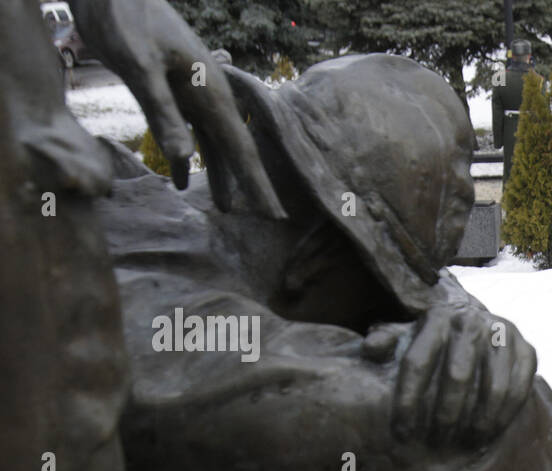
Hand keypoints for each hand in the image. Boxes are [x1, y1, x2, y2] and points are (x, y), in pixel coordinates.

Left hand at [69, 0, 283, 217]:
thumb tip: (182, 158)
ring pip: (210, 143)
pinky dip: (184, 156)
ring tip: (224, 208)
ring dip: (217, 173)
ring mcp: (188, 93)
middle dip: (248, 183)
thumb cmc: (125, 19)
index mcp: (210, 90)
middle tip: (266, 218)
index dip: (258, 183)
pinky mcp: (168, 91)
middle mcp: (206, 95)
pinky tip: (182, 181)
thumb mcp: (140, 64)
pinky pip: (183, 132)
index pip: (240, 147)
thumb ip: (161, 110)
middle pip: (233, 148)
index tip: (275, 214)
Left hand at [392, 303, 535, 449]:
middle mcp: (471, 320)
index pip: (417, 362)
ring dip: (478, 423)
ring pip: (493, 388)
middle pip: (457, 377)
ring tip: (465, 443)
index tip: (402, 433)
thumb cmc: (435, 343)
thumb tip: (370, 348)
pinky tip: (489, 433)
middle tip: (437, 443)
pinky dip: (505, 417)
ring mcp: (503, 333)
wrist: (480, 329)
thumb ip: (387, 342)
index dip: (408, 401)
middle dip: (444, 416)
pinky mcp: (528, 349)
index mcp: (436, 317)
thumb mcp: (407, 338)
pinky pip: (519, 390)